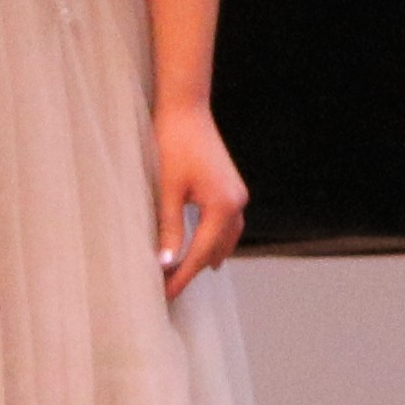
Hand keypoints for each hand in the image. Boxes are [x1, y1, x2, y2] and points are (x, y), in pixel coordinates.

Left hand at [150, 102, 245, 300]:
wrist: (185, 109)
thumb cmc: (172, 144)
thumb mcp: (167, 190)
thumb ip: (169, 228)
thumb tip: (166, 264)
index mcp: (223, 206)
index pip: (200, 253)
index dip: (182, 276)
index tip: (165, 294)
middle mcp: (237, 203)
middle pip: (216, 249)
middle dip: (193, 269)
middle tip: (169, 291)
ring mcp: (238, 195)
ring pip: (226, 238)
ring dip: (206, 257)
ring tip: (184, 277)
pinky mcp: (232, 188)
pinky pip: (228, 225)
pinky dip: (215, 241)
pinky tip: (203, 250)